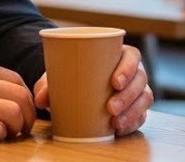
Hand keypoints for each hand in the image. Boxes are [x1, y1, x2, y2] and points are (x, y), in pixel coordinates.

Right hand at [0, 57, 36, 141]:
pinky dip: (1, 135)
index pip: (15, 78)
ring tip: (12, 132)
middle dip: (30, 114)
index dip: (26, 96)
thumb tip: (2, 91)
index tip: (25, 108)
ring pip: (13, 112)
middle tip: (26, 125)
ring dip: (18, 126)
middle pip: (20, 95)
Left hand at [34, 44, 152, 135]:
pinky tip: (121, 128)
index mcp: (119, 55)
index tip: (114, 81)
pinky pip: (141, 115)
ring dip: (132, 111)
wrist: (75, 89)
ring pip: (144, 98)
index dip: (128, 68)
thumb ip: (49, 86)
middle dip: (128, 95)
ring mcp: (136, 90)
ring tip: (115, 122)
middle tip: (110, 108)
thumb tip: (40, 100)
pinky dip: (133, 123)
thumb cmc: (73, 75)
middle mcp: (132, 72)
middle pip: (140, 80)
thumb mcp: (59, 76)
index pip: (132, 56)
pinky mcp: (136, 108)